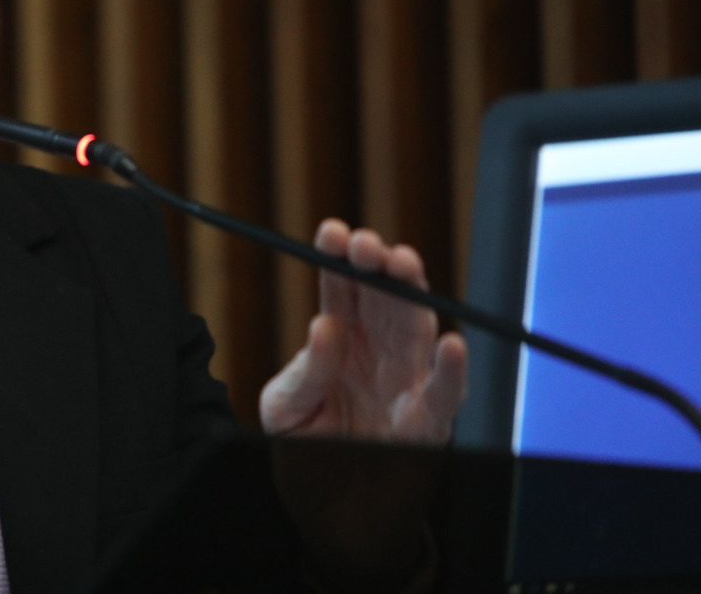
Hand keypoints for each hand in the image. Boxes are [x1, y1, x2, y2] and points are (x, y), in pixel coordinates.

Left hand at [260, 219, 467, 443]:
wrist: (325, 505)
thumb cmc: (303, 447)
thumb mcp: (286, 407)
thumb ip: (305, 371)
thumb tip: (325, 326)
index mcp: (341, 336)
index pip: (342, 287)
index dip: (339, 256)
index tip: (332, 233)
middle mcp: (378, 349)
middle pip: (384, 296)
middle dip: (379, 263)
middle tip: (367, 245)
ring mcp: (406, 380)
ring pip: (417, 327)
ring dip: (413, 294)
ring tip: (403, 265)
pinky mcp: (427, 420)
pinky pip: (446, 393)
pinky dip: (452, 370)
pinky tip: (451, 345)